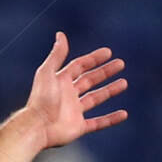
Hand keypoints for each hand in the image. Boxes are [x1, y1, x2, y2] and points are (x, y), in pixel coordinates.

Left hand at [21, 32, 127, 149]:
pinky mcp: (78, 127)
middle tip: (120, 64)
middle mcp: (68, 95)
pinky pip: (98, 123)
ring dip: (110, 90)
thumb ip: (56, 55)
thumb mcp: (47, 72)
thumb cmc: (41, 99)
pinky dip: (111, 119)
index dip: (93, 59)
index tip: (108, 52)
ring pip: (96, 99)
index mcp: (61, 81)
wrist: (37, 127)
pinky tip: (124, 114)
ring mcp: (74, 111)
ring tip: (124, 83)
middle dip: (105, 72)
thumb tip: (60, 34)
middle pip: (90, 80)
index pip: (80, 66)